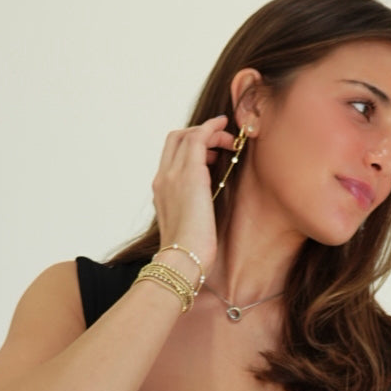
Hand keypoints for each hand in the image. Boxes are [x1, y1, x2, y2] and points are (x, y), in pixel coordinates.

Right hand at [151, 114, 235, 279]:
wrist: (182, 261)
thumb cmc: (188, 253)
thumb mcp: (187, 226)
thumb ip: (192, 210)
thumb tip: (203, 209)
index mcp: (161, 191)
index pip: (171, 156)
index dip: (191, 146)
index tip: (211, 152)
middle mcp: (163, 178)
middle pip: (175, 139)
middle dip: (199, 133)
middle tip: (221, 142)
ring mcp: (173, 174)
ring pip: (187, 135)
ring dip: (210, 132)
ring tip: (229, 142)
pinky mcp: (190, 174)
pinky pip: (198, 137)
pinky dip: (212, 129)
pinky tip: (226, 131)